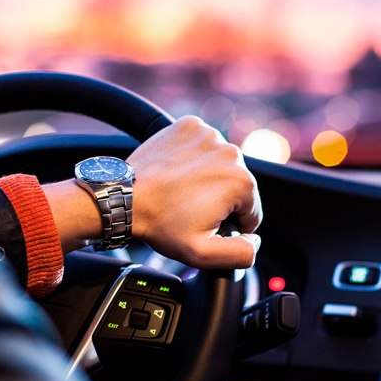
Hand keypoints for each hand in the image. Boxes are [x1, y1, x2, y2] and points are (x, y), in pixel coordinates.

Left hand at [128, 116, 262, 268]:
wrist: (125, 197)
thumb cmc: (160, 223)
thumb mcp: (203, 254)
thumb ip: (240, 254)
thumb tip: (255, 241)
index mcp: (241, 182)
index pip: (251, 211)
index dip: (229, 224)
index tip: (204, 223)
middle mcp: (231, 153)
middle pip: (237, 186)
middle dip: (219, 200)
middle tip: (189, 209)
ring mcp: (210, 135)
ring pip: (220, 165)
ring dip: (208, 178)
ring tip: (181, 191)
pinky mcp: (190, 126)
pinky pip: (203, 146)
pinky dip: (194, 157)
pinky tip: (177, 172)